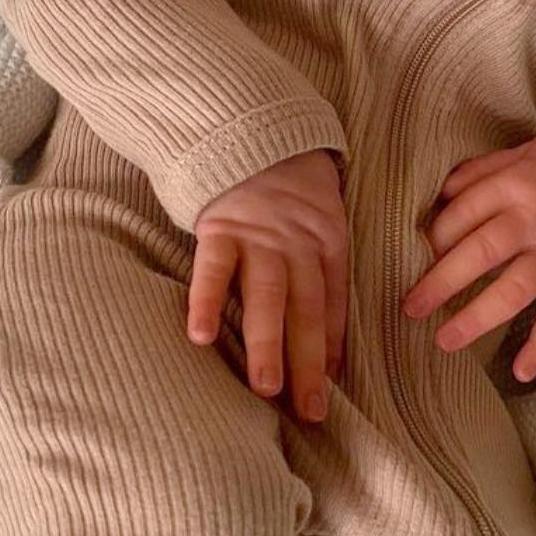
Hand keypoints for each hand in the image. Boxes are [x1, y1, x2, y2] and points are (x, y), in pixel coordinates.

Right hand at [187, 149, 347, 423]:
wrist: (252, 125)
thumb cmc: (290, 185)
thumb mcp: (322, 217)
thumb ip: (323, 268)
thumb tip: (332, 341)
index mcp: (329, 241)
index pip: (334, 302)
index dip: (333, 344)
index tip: (331, 386)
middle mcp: (298, 242)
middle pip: (306, 308)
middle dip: (309, 362)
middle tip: (310, 411)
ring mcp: (260, 235)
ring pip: (267, 294)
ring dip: (267, 342)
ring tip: (265, 387)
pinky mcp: (221, 225)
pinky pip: (214, 267)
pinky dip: (207, 300)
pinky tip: (201, 336)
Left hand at [401, 137, 535, 382]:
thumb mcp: (510, 157)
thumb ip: (473, 176)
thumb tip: (431, 201)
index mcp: (514, 185)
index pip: (464, 213)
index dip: (434, 237)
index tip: (410, 257)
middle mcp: (534, 221)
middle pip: (484, 251)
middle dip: (442, 281)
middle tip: (411, 307)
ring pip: (516, 289)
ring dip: (478, 317)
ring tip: (444, 341)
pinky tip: (521, 372)